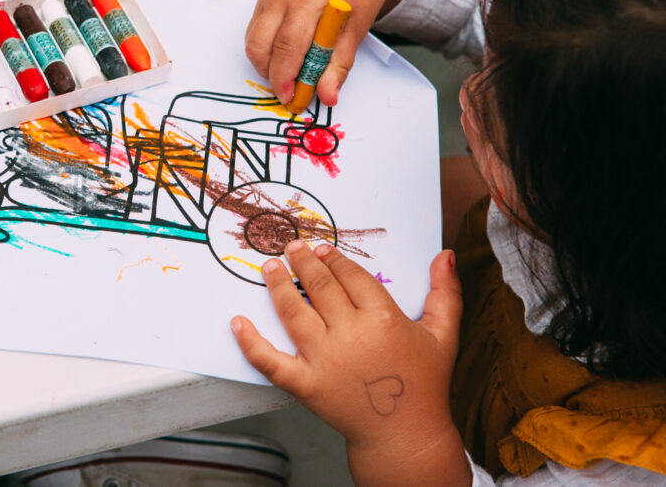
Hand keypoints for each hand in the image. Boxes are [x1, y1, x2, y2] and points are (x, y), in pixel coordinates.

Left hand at [231, 241, 470, 484]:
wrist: (404, 435)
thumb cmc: (424, 384)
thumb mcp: (443, 335)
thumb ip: (445, 293)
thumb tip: (444, 254)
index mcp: (384, 320)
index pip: (351, 277)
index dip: (334, 260)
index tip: (322, 248)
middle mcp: (351, 335)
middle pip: (320, 287)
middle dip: (303, 263)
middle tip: (292, 247)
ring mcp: (325, 360)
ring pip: (293, 312)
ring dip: (277, 286)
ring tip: (269, 267)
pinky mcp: (305, 385)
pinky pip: (270, 361)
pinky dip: (250, 342)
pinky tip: (237, 322)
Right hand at [245, 0, 414, 106]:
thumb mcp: (356, 29)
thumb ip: (339, 65)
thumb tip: (327, 97)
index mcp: (307, 1)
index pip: (287, 48)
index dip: (285, 78)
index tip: (292, 99)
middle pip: (261, 46)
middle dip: (271, 75)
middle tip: (288, 93)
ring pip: (253, 41)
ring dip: (266, 64)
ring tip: (289, 75)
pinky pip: (255, 31)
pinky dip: (266, 49)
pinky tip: (285, 56)